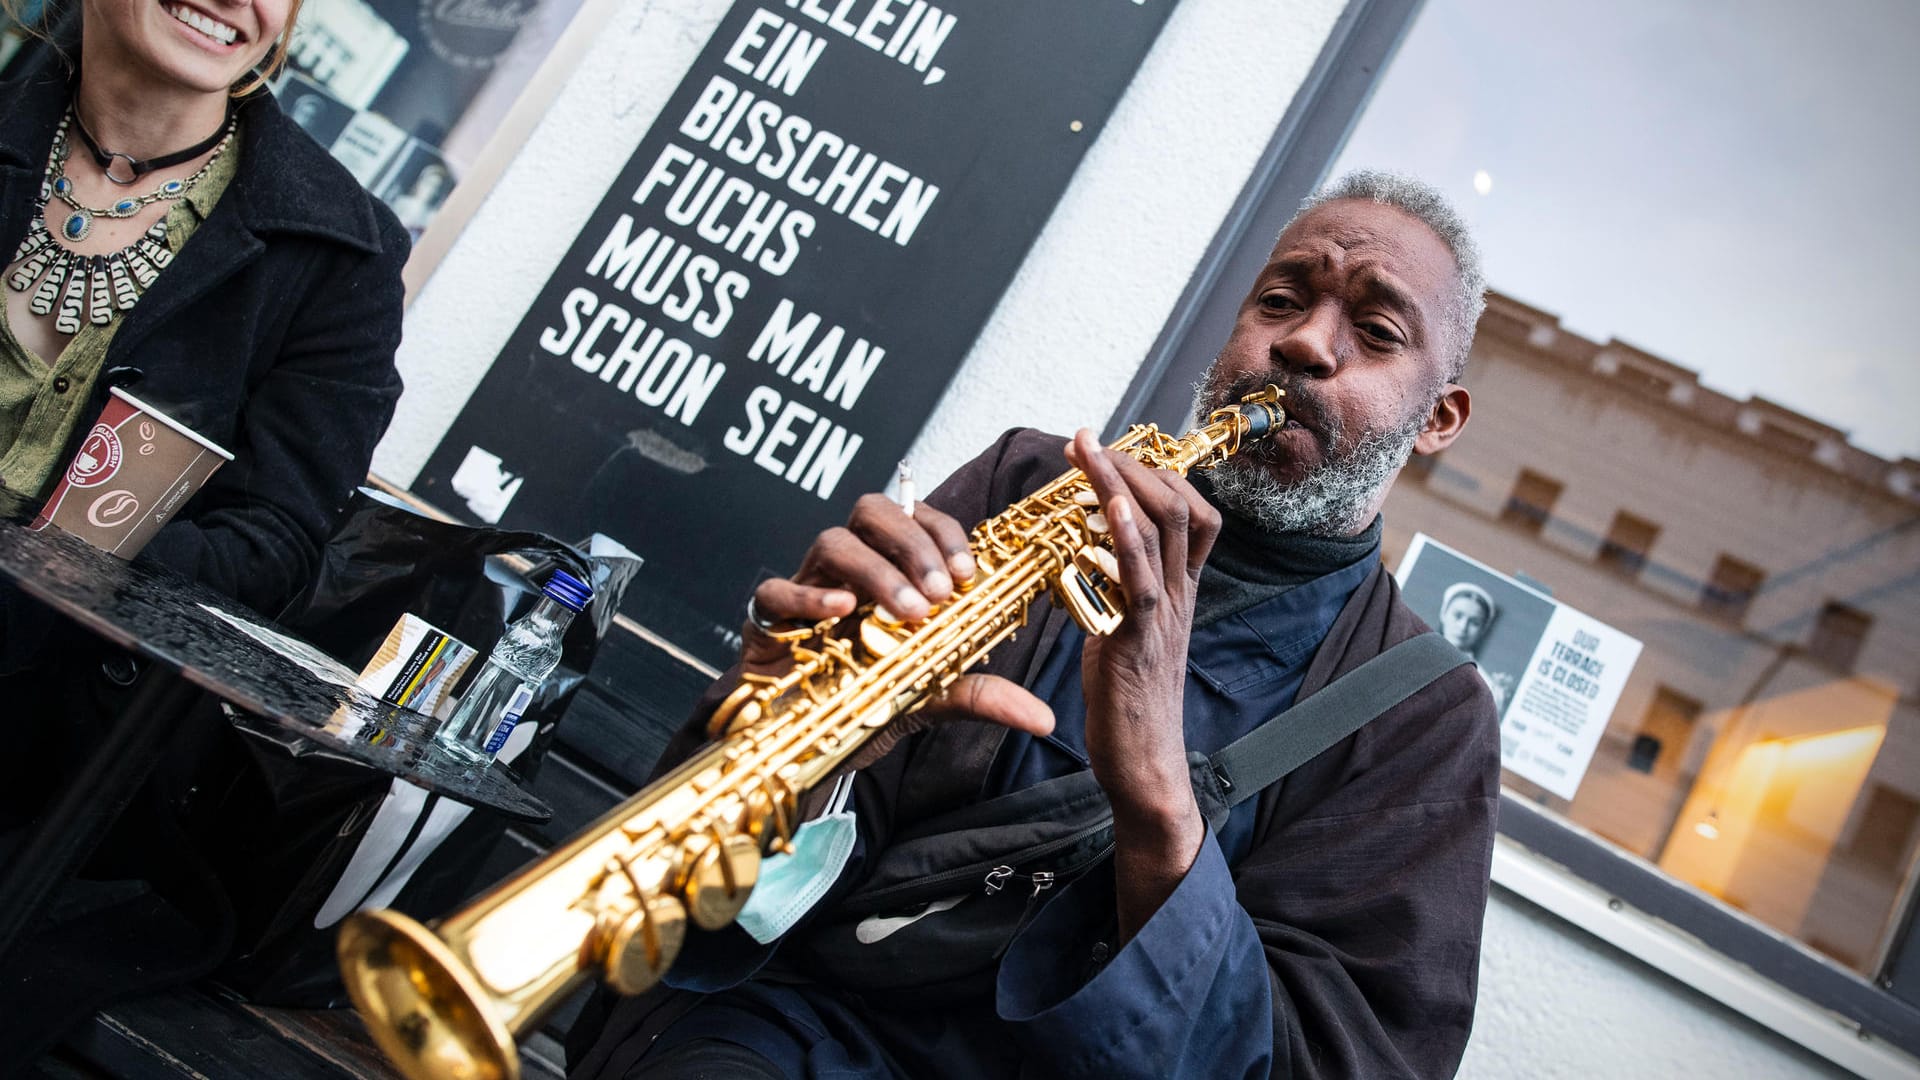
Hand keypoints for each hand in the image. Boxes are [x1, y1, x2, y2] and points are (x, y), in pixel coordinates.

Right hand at [740, 492, 1053, 745]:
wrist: (803, 744)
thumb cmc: (865, 701)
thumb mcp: (932, 696)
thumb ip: (980, 695)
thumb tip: (1041, 717)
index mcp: (889, 570)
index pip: (916, 519)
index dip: (943, 533)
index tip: (968, 573)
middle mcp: (849, 569)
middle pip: (872, 510)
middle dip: (912, 542)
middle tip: (942, 591)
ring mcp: (806, 588)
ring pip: (832, 541)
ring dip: (875, 569)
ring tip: (907, 612)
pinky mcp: (767, 621)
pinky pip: (775, 590)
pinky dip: (809, 594)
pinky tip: (840, 611)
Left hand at [1067, 429, 1218, 937]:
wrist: (1146, 771)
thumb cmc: (1128, 707)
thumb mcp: (1125, 637)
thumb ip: (1118, 597)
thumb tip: (1089, 559)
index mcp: (1176, 594)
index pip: (1189, 514)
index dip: (1153, 474)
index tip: (1104, 450)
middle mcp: (1178, 596)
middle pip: (1179, 506)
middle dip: (1132, 462)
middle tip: (1085, 440)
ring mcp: (1164, 615)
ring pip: (1161, 530)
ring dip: (1120, 481)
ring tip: (1085, 448)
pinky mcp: (1139, 641)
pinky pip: (1141, 578)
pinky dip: (1124, 537)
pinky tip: (1105, 506)